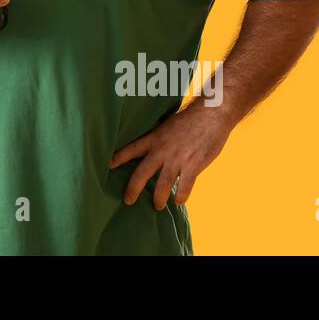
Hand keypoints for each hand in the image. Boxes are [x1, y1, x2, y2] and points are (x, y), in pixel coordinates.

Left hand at [109, 104, 234, 209]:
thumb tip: (150, 145)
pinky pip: (185, 186)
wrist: (212, 113)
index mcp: (155, 137)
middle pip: (142, 172)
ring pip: (163, 184)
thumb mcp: (168, 124)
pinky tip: (179, 200)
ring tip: (157, 206)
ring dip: (159, 198)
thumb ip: (159, 136)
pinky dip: (181, 196)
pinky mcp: (194, 165)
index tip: (105, 166)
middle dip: (133, 189)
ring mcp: (178, 158)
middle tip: (127, 201)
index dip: (117, 158)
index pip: (130, 149)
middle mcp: (162, 149)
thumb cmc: (191, 118)